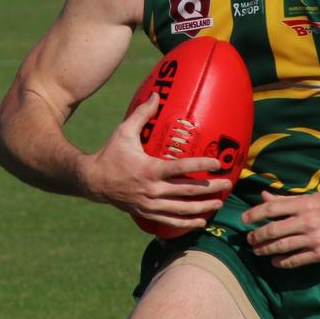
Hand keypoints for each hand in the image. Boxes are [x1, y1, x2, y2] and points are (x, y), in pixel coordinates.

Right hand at [78, 93, 231, 230]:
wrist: (92, 181)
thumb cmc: (110, 154)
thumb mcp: (124, 132)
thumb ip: (142, 114)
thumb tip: (156, 94)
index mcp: (149, 169)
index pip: (180, 168)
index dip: (200, 166)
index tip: (216, 162)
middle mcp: (152, 189)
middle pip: (187, 191)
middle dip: (210, 188)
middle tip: (227, 184)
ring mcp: (150, 204)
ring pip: (182, 209)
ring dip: (203, 207)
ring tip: (219, 203)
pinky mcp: (146, 213)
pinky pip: (170, 221)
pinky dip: (187, 223)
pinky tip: (200, 222)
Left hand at [242, 189, 319, 267]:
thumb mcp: (310, 198)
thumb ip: (285, 200)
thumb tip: (263, 197)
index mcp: (303, 204)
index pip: (272, 208)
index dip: (254, 214)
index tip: (244, 220)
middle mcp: (307, 220)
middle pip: (274, 230)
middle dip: (258, 236)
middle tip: (249, 240)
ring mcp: (314, 238)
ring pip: (283, 247)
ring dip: (266, 250)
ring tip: (257, 251)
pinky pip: (296, 260)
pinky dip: (282, 262)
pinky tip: (275, 261)